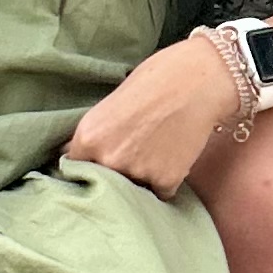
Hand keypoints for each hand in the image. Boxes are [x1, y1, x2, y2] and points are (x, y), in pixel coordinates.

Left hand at [63, 37, 231, 196]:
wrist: (200, 80)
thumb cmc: (156, 79)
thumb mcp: (112, 102)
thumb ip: (94, 134)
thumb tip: (73, 153)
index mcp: (88, 137)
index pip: (75, 168)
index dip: (88, 165)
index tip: (98, 164)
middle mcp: (108, 160)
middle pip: (103, 183)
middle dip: (114, 175)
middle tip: (134, 154)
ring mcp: (137, 173)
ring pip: (132, 191)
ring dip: (140, 180)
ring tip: (156, 152)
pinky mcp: (166, 181)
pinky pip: (159, 193)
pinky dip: (165, 181)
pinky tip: (173, 158)